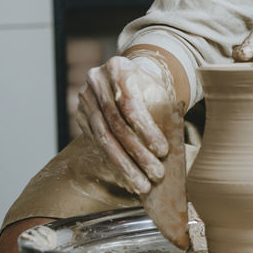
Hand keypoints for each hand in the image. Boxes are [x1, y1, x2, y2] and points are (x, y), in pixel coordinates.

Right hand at [76, 55, 174, 195]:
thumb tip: (172, 150)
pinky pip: (98, 144)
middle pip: (116, 124)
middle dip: (137, 153)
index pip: (130, 103)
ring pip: (104, 138)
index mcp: (118, 68)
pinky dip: (114, 163)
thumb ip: (162, 111)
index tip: (163, 151)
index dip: (146, 130)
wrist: (127, 77)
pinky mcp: (81, 117)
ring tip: (142, 184)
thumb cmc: (149, 86)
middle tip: (156, 174)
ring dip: (125, 165)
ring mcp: (85, 100)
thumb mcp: (158, 90)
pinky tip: (128, 178)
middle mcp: (96, 82)